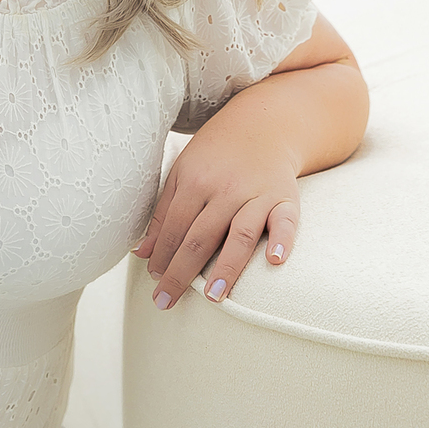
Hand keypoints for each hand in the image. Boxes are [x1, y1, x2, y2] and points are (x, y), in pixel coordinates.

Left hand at [132, 115, 299, 308]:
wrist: (263, 125)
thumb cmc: (215, 156)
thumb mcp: (182, 175)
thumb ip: (163, 215)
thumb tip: (142, 254)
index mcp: (194, 182)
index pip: (173, 228)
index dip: (162, 258)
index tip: (154, 284)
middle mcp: (224, 189)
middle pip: (199, 236)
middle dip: (181, 272)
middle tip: (166, 303)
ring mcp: (257, 194)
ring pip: (240, 233)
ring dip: (227, 266)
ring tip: (214, 297)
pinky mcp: (286, 198)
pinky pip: (286, 221)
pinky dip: (282, 240)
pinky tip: (274, 261)